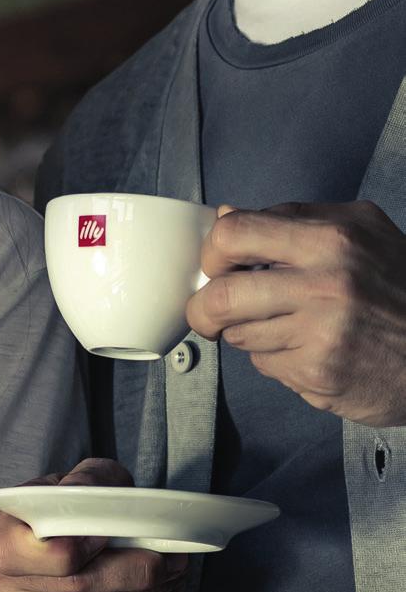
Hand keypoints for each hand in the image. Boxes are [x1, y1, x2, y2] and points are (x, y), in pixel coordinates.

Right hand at [0, 459, 188, 591]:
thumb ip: (83, 482)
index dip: (84, 549)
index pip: (48, 557)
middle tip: (174, 559)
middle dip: (139, 574)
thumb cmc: (56, 508)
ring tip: (175, 578)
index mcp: (1, 542)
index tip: (108, 536)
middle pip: (84, 590)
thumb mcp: (69, 479)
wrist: (36, 542)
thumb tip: (88, 496)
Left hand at [187, 201, 405, 425]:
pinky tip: (308, 349)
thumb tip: (226, 216)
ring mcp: (321, 335)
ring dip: (248, 333)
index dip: (213, 252)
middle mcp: (325, 286)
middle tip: (210, 311)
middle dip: (205, 308)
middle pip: (222, 296)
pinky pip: (267, 365)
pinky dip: (277, 359)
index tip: (216, 264)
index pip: (233, 234)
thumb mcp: (361, 230)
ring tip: (285, 325)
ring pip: (240, 335)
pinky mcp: (320, 375)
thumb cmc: (403, 286)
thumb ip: (292, 219)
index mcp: (330, 240)